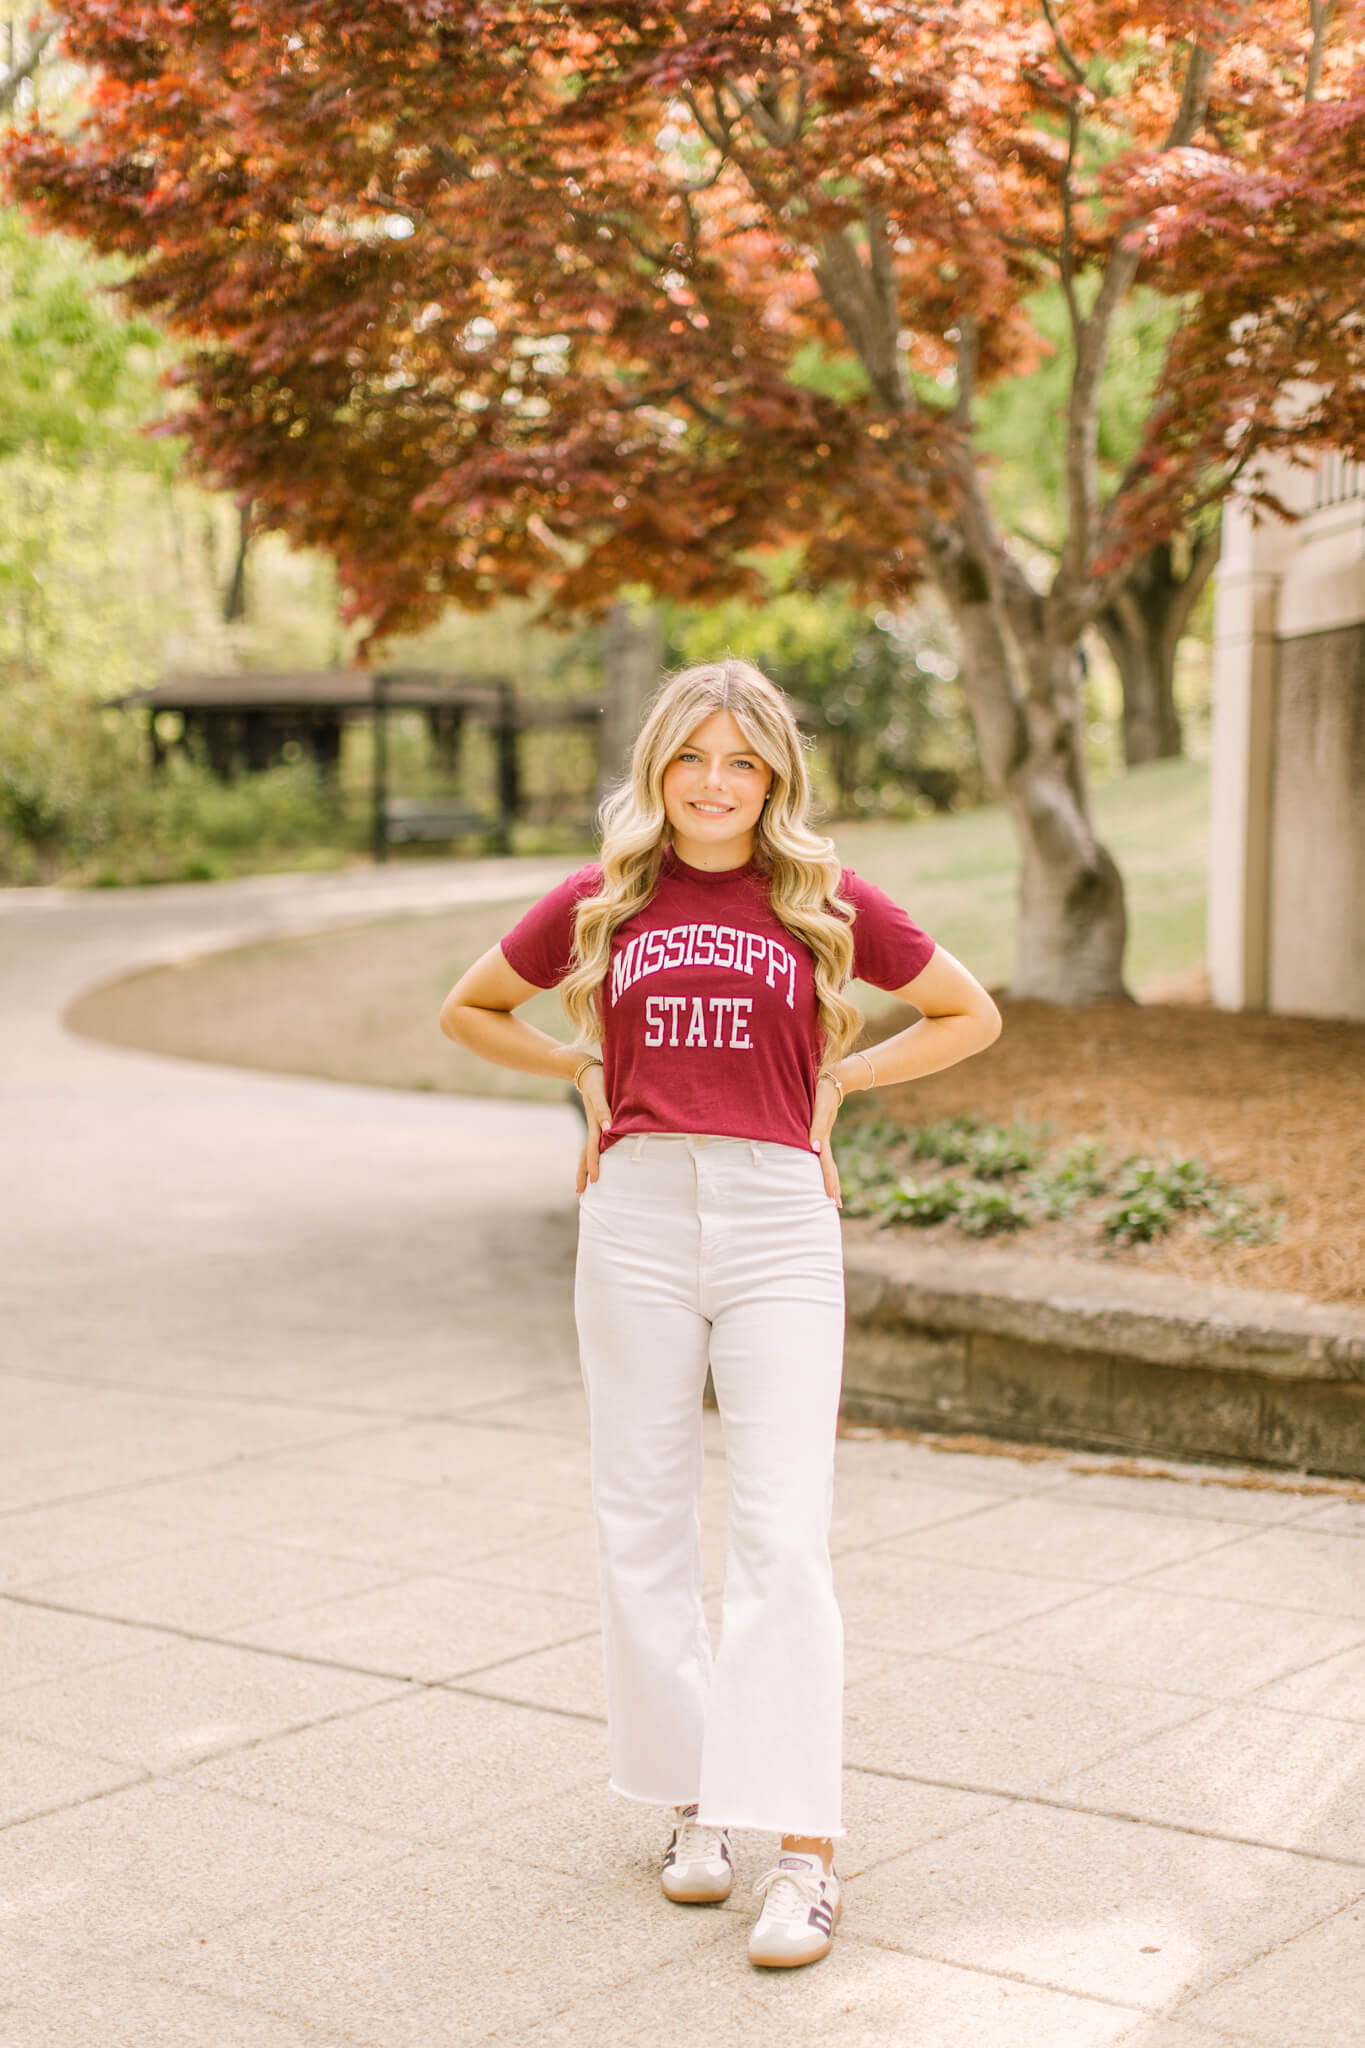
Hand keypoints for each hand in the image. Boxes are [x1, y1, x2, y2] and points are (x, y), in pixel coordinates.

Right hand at [575, 1063, 612, 1192]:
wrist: (588, 1069)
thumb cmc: (597, 1080)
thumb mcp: (599, 1093)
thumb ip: (603, 1110)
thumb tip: (609, 1129)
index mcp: (594, 1124)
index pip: (592, 1149)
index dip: (593, 1164)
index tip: (594, 1180)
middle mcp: (594, 1127)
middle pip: (586, 1154)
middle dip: (583, 1172)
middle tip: (580, 1191)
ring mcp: (595, 1125)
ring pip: (589, 1149)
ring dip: (587, 1164)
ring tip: (587, 1180)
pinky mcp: (598, 1120)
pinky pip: (596, 1141)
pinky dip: (594, 1153)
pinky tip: (599, 1158)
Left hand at [809, 1072, 842, 1206]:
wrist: (833, 1078)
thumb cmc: (823, 1092)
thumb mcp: (821, 1109)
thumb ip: (817, 1128)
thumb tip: (815, 1149)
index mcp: (822, 1138)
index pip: (825, 1165)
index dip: (827, 1182)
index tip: (832, 1199)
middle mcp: (823, 1139)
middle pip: (829, 1168)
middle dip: (833, 1187)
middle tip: (837, 1205)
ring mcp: (823, 1135)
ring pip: (827, 1162)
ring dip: (829, 1178)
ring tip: (832, 1193)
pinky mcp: (820, 1130)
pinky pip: (822, 1154)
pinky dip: (823, 1166)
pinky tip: (821, 1168)